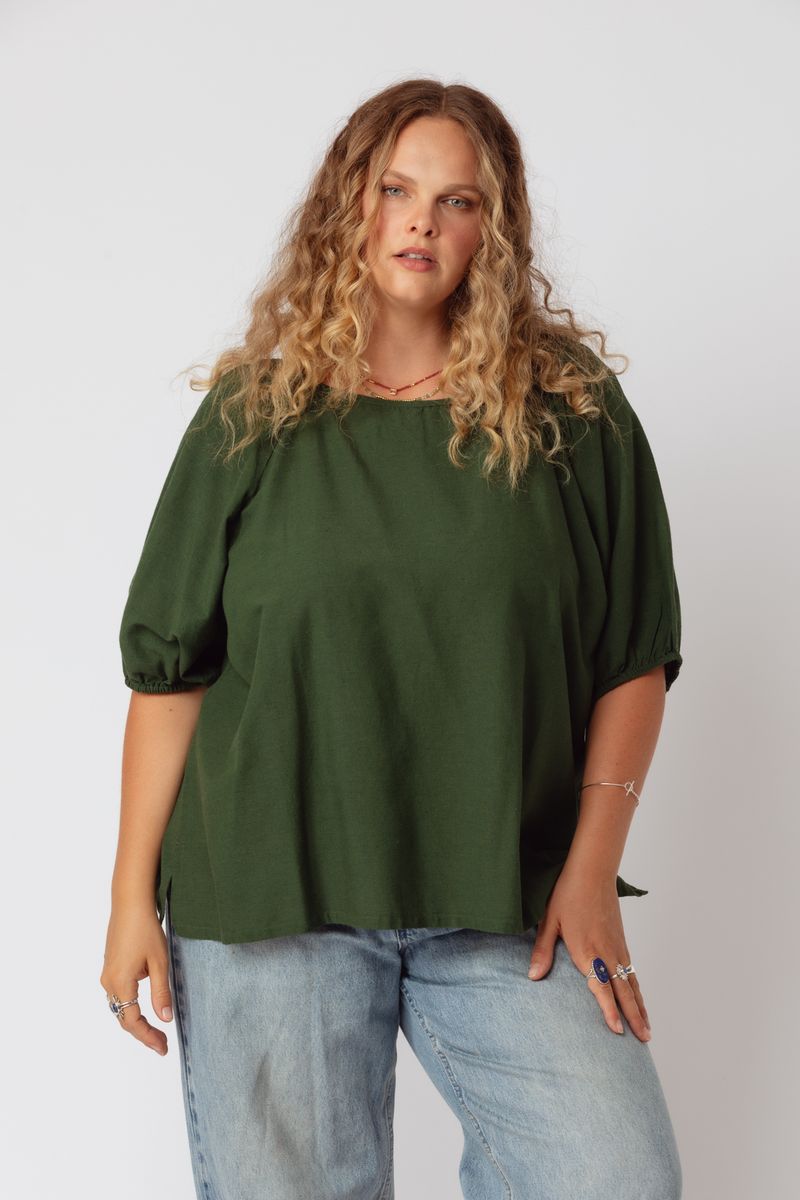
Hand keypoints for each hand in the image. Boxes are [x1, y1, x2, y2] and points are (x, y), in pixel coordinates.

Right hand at [100, 903, 173, 1055]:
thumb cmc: (146, 929)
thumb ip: (161, 992)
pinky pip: (119, 994)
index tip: (163, 1047)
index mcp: (120, 983)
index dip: (148, 1037)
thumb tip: (165, 1018)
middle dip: (143, 1033)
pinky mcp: (110, 966)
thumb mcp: (159, 962)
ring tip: (156, 1031)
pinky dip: (131, 1006)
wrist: (130, 904)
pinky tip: (145, 1007)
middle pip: (123, 1017)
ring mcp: (107, 974)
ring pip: (120, 1007)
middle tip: (162, 1044)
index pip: (132, 1021)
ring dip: (136, 1020)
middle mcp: (109, 982)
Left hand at [527, 868, 651, 1041]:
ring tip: (647, 1029)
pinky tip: (639, 998)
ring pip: (632, 983)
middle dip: (633, 1017)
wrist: (592, 871)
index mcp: (588, 950)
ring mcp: (617, 947)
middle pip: (624, 990)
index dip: (609, 1010)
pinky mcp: (621, 941)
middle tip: (644, 1040)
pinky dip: (638, 988)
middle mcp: (607, 952)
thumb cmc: (567, 895)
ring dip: (640, 1006)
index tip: (617, 1031)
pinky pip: (632, 970)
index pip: (601, 987)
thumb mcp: (549, 921)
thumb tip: (533, 977)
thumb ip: (543, 951)